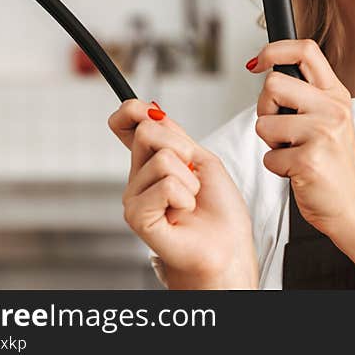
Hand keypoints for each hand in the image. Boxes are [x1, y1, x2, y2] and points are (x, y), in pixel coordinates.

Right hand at [108, 99, 257, 288]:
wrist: (227, 244)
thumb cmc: (218, 208)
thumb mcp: (201, 158)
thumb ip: (173, 134)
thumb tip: (147, 109)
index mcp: (151, 162)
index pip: (127, 126)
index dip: (131, 111)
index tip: (143, 110)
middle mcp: (137, 178)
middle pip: (147, 132)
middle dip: (182, 147)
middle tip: (192, 172)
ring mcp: (134, 197)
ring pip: (162, 159)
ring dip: (190, 179)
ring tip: (191, 199)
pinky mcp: (137, 216)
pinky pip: (165, 185)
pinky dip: (185, 196)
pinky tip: (183, 212)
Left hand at [249, 39, 354, 240]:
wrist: (353, 208)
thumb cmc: (333, 166)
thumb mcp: (330, 120)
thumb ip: (306, 96)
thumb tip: (268, 70)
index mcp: (336, 95)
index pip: (305, 50)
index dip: (274, 49)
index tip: (257, 62)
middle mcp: (332, 109)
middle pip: (273, 84)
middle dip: (265, 108)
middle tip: (282, 130)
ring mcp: (322, 133)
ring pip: (264, 122)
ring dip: (271, 143)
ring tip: (295, 153)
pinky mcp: (308, 160)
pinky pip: (268, 156)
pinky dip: (276, 168)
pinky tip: (298, 172)